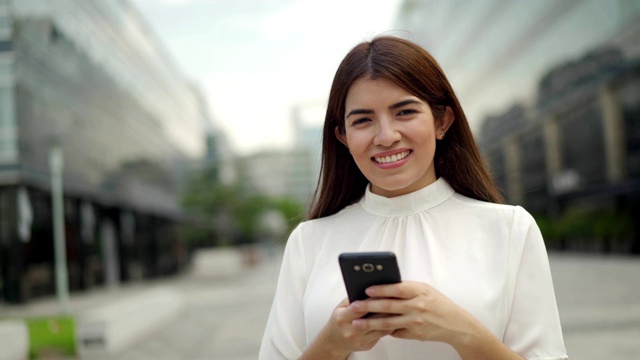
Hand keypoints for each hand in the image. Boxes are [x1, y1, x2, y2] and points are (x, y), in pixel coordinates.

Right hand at [304, 298, 392, 358]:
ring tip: (398, 308)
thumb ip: (353, 299)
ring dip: (391, 318)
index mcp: (342, 318)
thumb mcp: (341, 307)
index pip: (360, 307)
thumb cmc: (339, 320)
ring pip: (380, 328)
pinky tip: (395, 319)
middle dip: (385, 308)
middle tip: (396, 299)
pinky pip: (382, 335)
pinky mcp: (367, 345)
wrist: (334, 341)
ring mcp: (359, 340)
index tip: (383, 292)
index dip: (372, 300)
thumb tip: (369, 289)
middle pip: (373, 318)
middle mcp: (350, 331)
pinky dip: (389, 326)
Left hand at [349, 281, 482, 346]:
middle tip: (354, 306)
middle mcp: (418, 306)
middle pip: (389, 306)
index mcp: (420, 291)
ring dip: (370, 322)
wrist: (455, 324)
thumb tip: (382, 288)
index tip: (366, 289)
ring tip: (357, 322)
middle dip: (369, 306)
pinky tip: (370, 329)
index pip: (397, 288)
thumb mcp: (425, 290)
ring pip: (388, 322)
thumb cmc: (437, 303)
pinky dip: (382, 330)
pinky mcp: (414, 334)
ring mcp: (416, 322)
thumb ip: (406, 289)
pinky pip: (395, 331)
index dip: (381, 289)